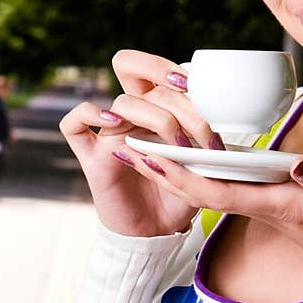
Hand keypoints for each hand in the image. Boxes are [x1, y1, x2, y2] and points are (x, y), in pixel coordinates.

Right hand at [59, 49, 222, 236]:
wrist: (155, 234)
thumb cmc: (179, 196)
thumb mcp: (202, 165)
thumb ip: (207, 138)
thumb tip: (230, 115)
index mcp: (154, 109)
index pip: (152, 69)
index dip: (170, 68)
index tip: (197, 90)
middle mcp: (130, 117)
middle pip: (134, 72)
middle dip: (172, 90)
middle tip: (199, 123)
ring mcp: (110, 136)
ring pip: (121, 102)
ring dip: (156, 118)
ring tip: (179, 145)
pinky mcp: (93, 159)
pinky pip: (72, 126)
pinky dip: (88, 115)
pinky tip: (114, 125)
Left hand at [118, 149, 302, 262]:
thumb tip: (301, 163)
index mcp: (274, 204)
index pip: (214, 190)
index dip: (179, 175)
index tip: (148, 155)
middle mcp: (262, 204)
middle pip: (200, 188)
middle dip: (161, 170)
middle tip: (124, 145)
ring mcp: (266, 203)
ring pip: (211, 185)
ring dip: (177, 169)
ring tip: (144, 145)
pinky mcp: (275, 200)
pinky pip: (230, 183)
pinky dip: (206, 167)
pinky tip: (193, 152)